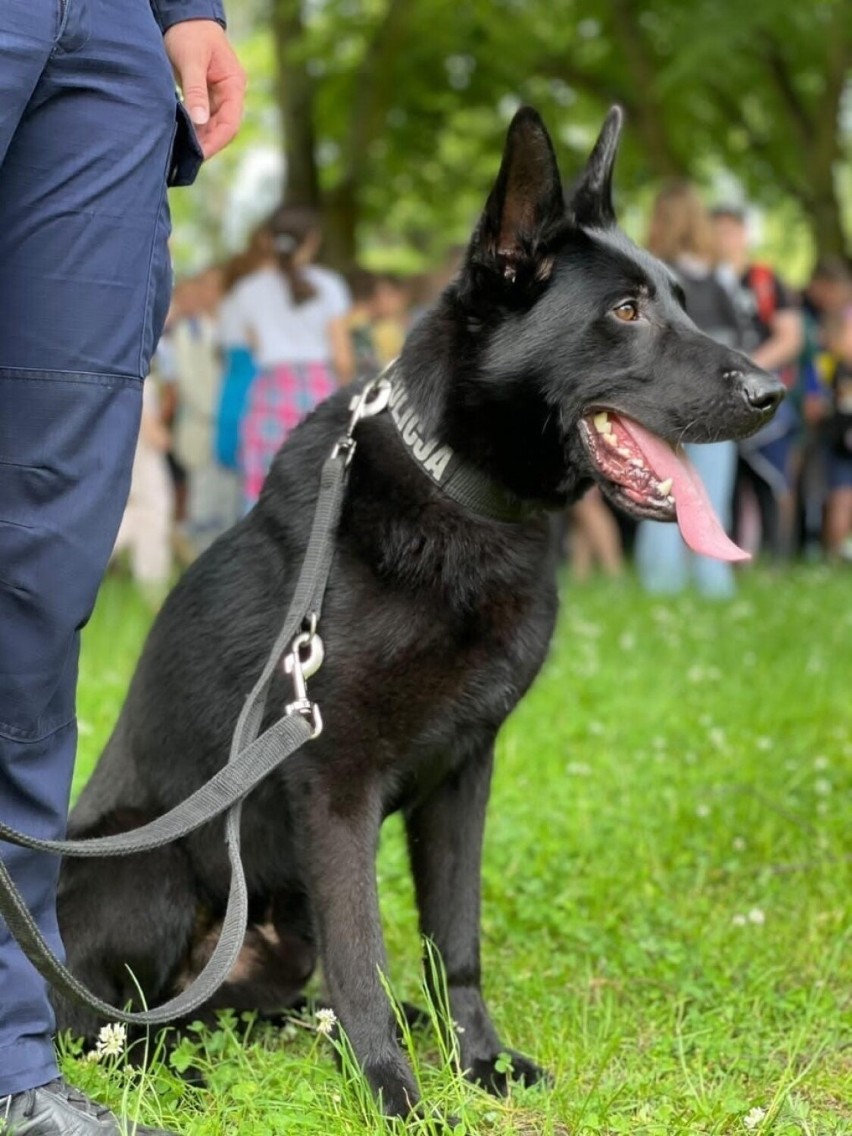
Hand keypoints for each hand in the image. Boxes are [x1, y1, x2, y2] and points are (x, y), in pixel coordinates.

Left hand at [164, 20, 245, 159]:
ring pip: (213, 125)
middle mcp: (230, 94)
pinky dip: (194, 128)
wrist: (184, 15)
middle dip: (208, 143)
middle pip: (224, 128)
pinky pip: (204, 118)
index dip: (216, 141)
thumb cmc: (189, 32)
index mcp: (234, 85)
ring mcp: (219, 95)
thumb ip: (196, 91)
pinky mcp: (206, 95)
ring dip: (200, 138)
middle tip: (187, 158)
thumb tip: (200, 121)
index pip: (231, 123)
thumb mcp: (191, 60)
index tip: (199, 154)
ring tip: (183, 151)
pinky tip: (182, 136)